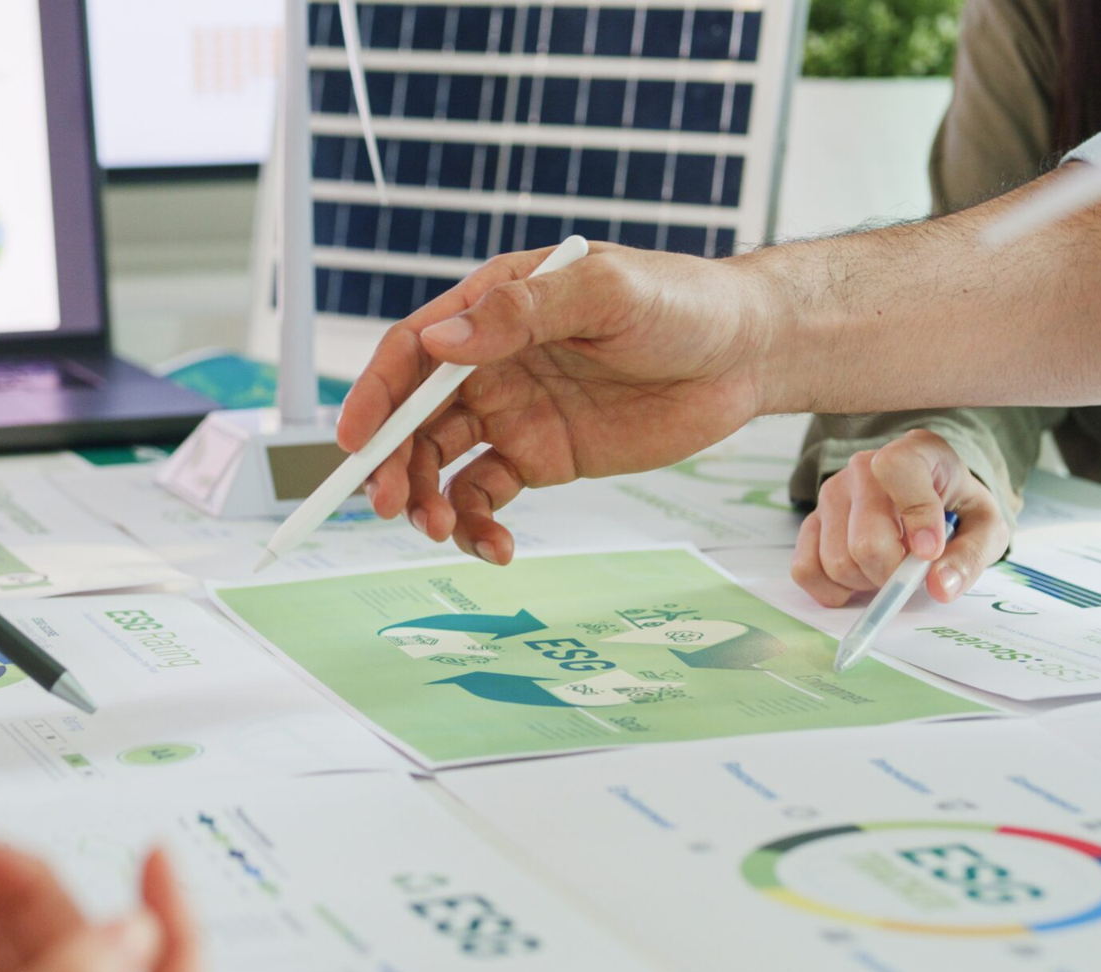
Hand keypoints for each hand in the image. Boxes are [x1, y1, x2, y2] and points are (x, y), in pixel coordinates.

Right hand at [337, 243, 780, 564]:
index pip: (412, 351)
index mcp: (492, 306)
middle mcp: (489, 360)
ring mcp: (511, 412)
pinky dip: (477, 525)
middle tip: (392, 505)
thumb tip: (441, 341)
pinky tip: (495, 547)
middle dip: (391, 462)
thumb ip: (524, 313)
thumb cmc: (680, 302)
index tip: (353, 442)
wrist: (747, 353)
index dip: (375, 396)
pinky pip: (486, 495)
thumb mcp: (606, 294)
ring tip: (442, 530)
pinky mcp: (540, 457)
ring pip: (440, 462)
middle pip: (413, 416)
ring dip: (427, 499)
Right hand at [790, 429, 1009, 607]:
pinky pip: (806, 569)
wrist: (927, 499)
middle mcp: (862, 468)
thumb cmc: (957, 509)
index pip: (896, 469)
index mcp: (913, 452)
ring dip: (866, 583)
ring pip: (837, 562)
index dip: (914, 515)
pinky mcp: (810, 522)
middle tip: (911, 573)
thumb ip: (970, 555)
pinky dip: (833, 590)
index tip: (930, 551)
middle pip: (866, 541)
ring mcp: (830, 494)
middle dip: (892, 574)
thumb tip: (940, 586)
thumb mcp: (985, 527)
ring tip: (887, 567)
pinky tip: (858, 580)